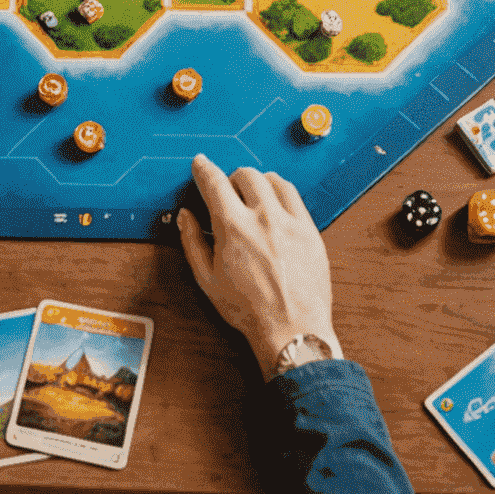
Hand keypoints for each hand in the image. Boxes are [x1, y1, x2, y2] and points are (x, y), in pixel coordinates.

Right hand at [177, 154, 337, 374]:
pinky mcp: (309, 229)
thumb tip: (185, 216)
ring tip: (253, 196)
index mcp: (233, 227)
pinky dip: (280, 191)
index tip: (201, 164)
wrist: (292, 329)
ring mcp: (289, 221)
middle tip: (229, 192)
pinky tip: (275, 203)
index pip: (214, 181)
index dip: (204, 168)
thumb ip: (192, 243)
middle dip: (232, 178)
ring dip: (258, 181)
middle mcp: (262, 217)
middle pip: (245, 174)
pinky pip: (294, 194)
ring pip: (271, 179)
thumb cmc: (249, 310)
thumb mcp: (207, 280)